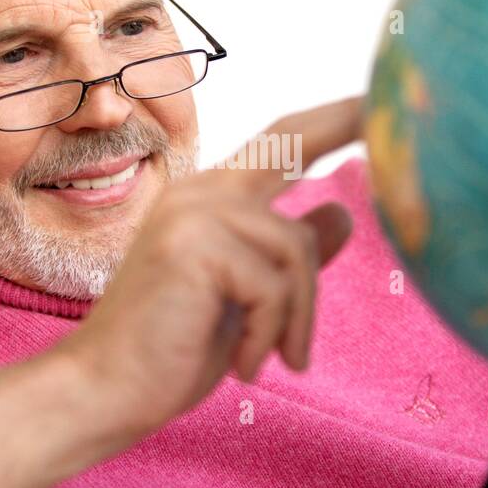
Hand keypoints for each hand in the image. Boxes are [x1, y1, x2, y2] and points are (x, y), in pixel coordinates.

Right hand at [68, 96, 361, 437]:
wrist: (104, 390)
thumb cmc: (173, 348)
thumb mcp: (245, 297)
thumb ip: (287, 253)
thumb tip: (342, 214)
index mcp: (208, 197)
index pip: (280, 139)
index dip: (330, 117)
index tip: (376, 96)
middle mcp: (199, 191)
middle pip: (292, 147)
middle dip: (344, 121)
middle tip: (384, 116)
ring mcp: (192, 213)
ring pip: (295, 248)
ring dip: (296, 317)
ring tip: (279, 358)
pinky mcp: (193, 247)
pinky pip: (274, 288)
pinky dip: (270, 336)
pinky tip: (246, 367)